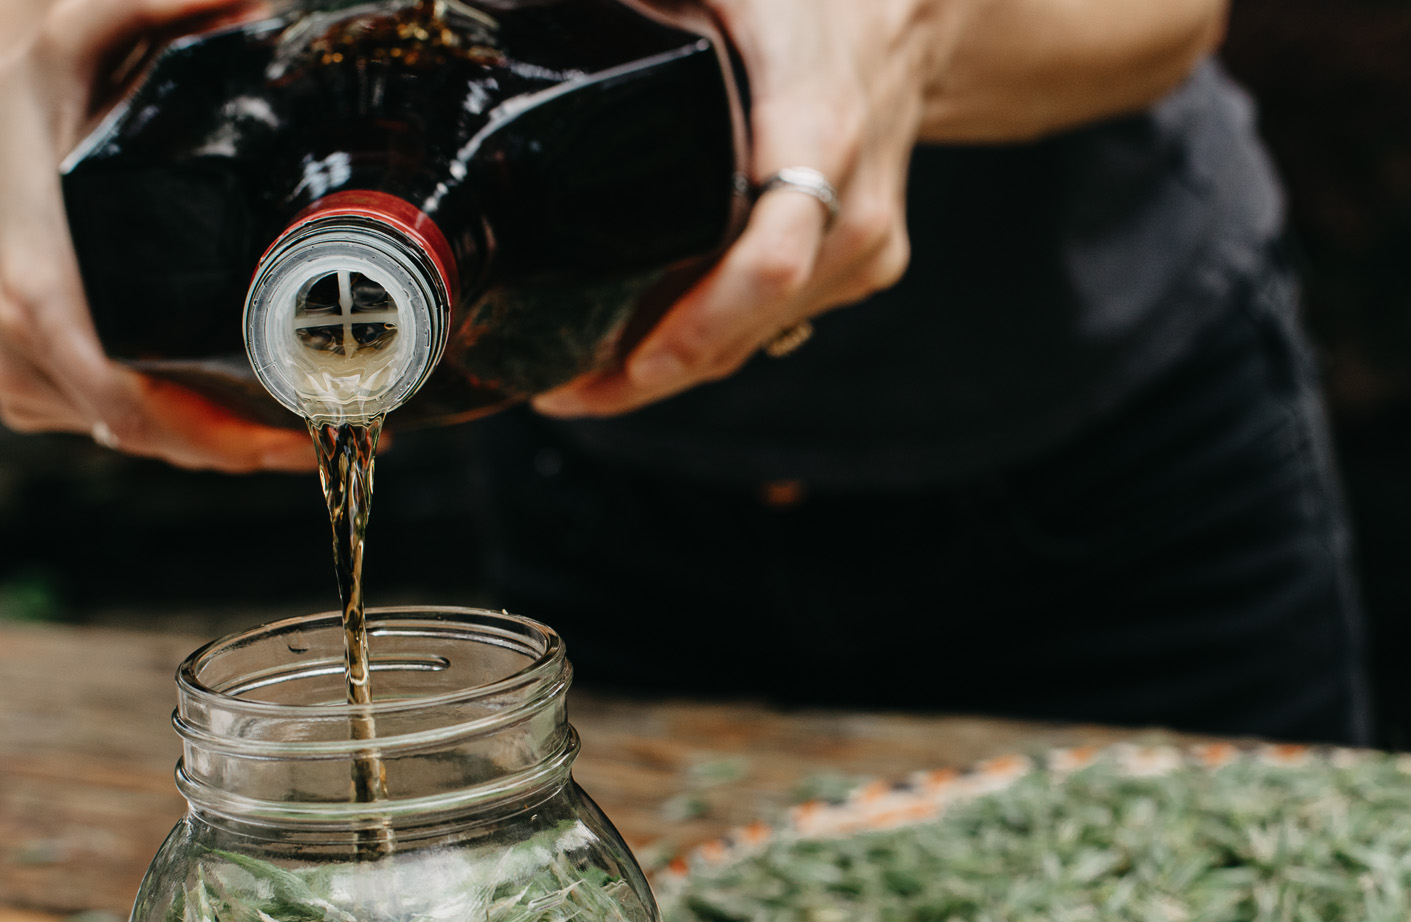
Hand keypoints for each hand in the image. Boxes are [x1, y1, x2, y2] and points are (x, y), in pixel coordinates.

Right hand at [0, 0, 310, 471]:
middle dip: (247, 446)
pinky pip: (116, 428)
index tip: (304, 434)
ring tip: (313, 423)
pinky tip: (246, 419)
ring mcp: (24, 375)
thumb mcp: (80, 34)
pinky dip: (181, 432)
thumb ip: (166, 7)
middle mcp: (28, 352)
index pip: (138, 411)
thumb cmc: (14, 90)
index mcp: (41, 297)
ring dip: (222, 445)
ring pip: (138, 441)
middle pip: (154, 440)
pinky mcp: (28, 382)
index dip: (224, 441)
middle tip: (340, 424)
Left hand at [532, 0, 965, 418]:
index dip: (700, 322)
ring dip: (674, 366)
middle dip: (656, 370)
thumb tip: (509, 4)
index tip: (632, 360)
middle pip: (751, 319)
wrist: (901, 20)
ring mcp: (866, 244)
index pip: (771, 256)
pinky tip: (645, 346)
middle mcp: (855, 205)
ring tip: (583, 382)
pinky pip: (777, 322)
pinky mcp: (864, 265)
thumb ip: (642, 1)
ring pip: (759, 334)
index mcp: (818, 130)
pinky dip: (711, 340)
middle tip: (565, 393)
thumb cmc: (809, 1)